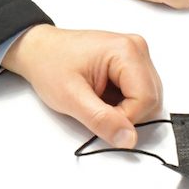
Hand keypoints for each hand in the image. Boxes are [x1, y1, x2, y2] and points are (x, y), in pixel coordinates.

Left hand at [0, 24, 161, 149]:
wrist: (38, 50)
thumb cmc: (49, 65)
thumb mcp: (71, 98)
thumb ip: (101, 120)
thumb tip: (129, 140)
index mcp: (126, 51)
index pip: (146, 99)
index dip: (126, 119)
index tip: (100, 120)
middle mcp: (137, 48)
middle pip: (151, 99)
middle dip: (126, 115)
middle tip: (95, 110)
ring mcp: (136, 54)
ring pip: (146, 98)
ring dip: (124, 109)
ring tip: (97, 100)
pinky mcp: (131, 63)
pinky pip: (138, 93)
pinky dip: (122, 103)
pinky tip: (102, 96)